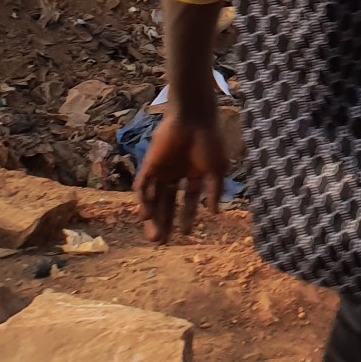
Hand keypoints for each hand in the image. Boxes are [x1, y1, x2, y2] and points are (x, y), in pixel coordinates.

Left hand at [135, 111, 228, 242]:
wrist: (193, 118)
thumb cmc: (209, 141)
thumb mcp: (217, 168)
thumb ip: (215, 190)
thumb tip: (214, 212)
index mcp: (194, 173)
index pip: (188, 199)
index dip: (187, 216)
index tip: (186, 234)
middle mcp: (176, 174)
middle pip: (167, 203)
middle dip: (165, 222)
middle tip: (162, 243)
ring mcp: (161, 170)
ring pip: (153, 199)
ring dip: (152, 218)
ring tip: (155, 237)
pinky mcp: (149, 166)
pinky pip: (143, 187)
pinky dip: (143, 202)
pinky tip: (146, 216)